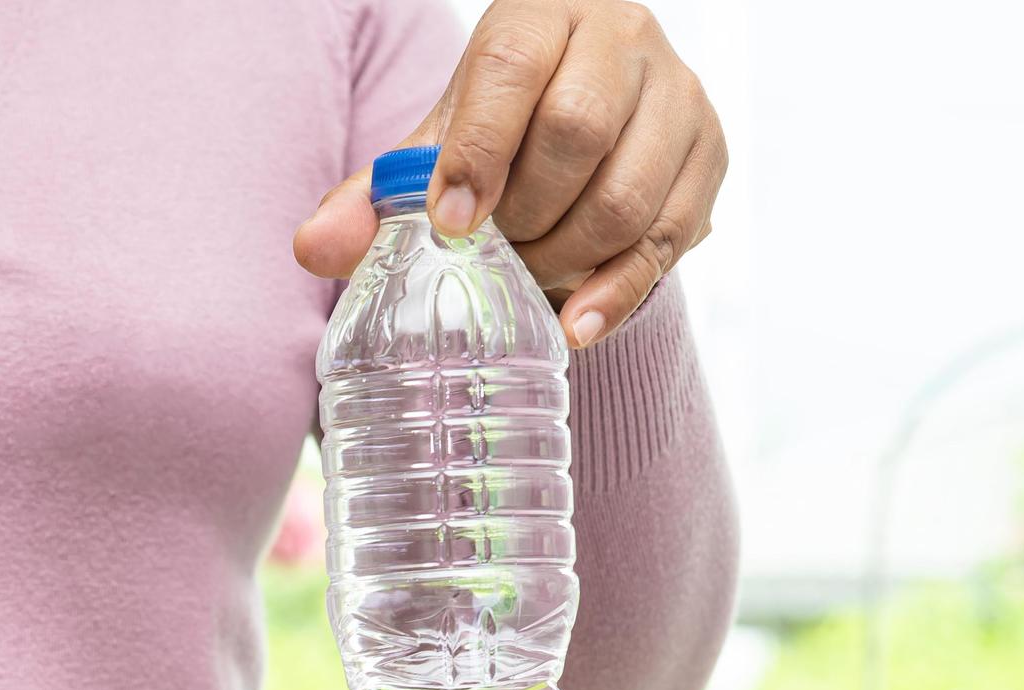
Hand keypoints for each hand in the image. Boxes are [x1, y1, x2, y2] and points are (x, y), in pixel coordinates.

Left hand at [294, 0, 724, 347]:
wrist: (582, 138)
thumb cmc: (498, 136)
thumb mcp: (435, 152)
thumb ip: (374, 198)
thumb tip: (314, 248)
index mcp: (544, 14)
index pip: (512, 65)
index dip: (478, 148)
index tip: (451, 222)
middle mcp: (622, 38)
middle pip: (577, 128)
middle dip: (524, 211)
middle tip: (493, 249)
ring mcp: (678, 96)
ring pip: (627, 193)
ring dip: (565, 255)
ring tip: (526, 274)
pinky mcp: (710, 157)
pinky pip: (667, 240)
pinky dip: (615, 294)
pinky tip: (574, 325)